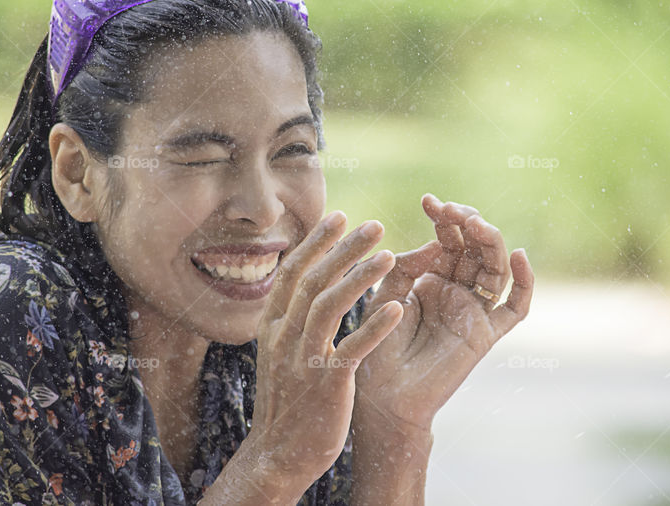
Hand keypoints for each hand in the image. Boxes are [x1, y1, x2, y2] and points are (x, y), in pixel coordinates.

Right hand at [244, 211, 402, 490]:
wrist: (277, 453)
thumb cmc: (287, 398)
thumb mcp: (280, 351)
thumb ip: (292, 318)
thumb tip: (310, 282)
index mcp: (272, 325)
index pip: (292, 271)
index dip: (316, 242)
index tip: (340, 216)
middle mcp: (283, 335)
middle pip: (313, 280)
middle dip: (343, 248)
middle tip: (374, 225)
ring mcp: (302, 358)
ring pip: (328, 305)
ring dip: (360, 277)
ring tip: (389, 254)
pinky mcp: (325, 383)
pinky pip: (351, 348)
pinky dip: (374, 326)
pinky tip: (397, 307)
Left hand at [354, 194, 534, 433]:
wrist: (381, 396)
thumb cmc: (376, 346)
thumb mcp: (385, 295)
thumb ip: (407, 266)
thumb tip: (435, 244)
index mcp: (432, 278)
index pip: (447, 240)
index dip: (444, 219)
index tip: (430, 201)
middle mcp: (456, 290)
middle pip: (475, 249)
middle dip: (467, 224)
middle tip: (452, 211)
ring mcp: (474, 311)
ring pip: (495, 269)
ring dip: (491, 243)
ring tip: (475, 224)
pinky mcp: (487, 334)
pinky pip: (515, 308)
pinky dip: (524, 282)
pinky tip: (520, 256)